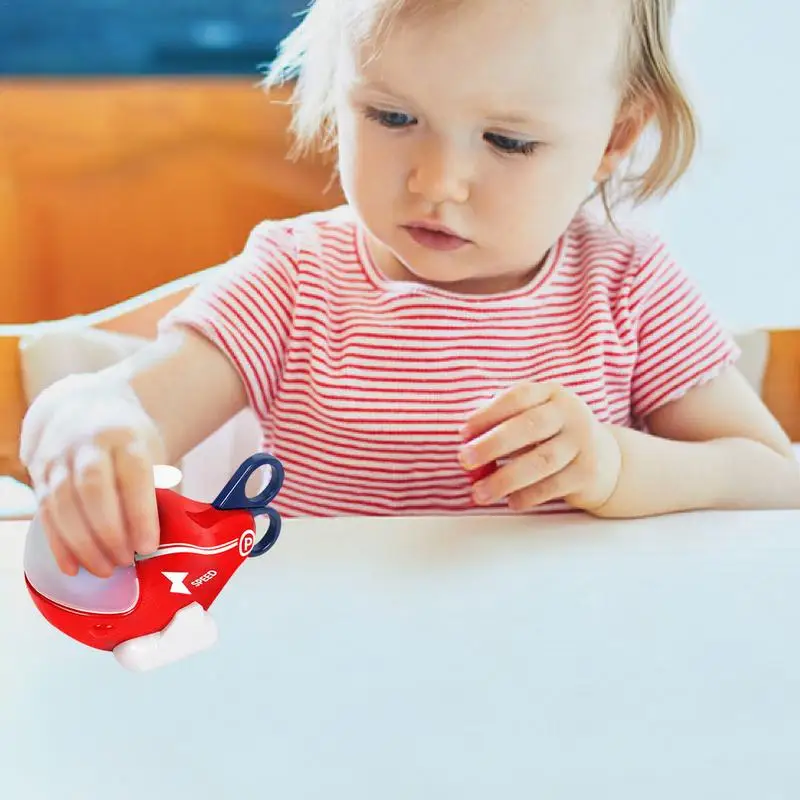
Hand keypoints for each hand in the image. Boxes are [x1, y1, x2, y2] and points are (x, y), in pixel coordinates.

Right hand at [20, 374, 164, 577]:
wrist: (82, 407)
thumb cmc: (127, 438)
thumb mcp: (151, 449)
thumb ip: (157, 486)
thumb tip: (171, 535)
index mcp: (125, 436)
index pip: (132, 476)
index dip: (140, 515)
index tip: (148, 546)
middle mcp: (87, 444)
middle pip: (93, 491)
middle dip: (109, 533)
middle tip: (125, 561)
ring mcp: (58, 458)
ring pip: (63, 504)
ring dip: (83, 544)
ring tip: (104, 569)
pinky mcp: (39, 474)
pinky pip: (44, 513)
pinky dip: (58, 544)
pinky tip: (73, 566)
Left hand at [459, 381, 620, 511]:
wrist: (605, 458)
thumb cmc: (551, 435)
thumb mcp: (532, 417)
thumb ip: (501, 423)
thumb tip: (466, 440)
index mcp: (551, 394)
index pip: (518, 397)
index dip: (488, 414)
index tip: (463, 433)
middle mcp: (570, 414)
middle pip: (530, 426)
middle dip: (493, 444)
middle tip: (465, 460)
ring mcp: (582, 443)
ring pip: (542, 461)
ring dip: (506, 478)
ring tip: (480, 492)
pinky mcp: (587, 472)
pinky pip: (554, 486)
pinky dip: (529, 496)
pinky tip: (511, 502)